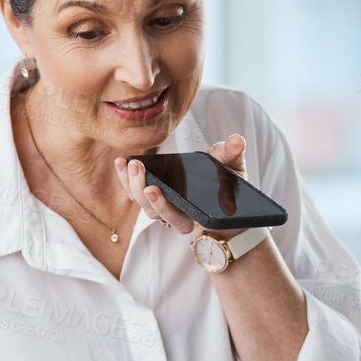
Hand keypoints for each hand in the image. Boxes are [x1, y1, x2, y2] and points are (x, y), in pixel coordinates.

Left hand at [118, 134, 249, 239]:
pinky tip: (122, 162)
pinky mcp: (153, 196)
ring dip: (133, 185)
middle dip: (143, 190)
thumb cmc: (228, 184)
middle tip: (138, 168)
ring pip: (143, 204)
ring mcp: (164, 206)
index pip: (179, 219)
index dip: (165, 206)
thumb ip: (233, 155)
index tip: (154, 189)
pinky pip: (136, 193)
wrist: (221, 196)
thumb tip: (238, 141)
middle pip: (155, 212)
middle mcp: (178, 214)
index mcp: (198, 214)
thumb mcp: (234, 168)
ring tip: (131, 163)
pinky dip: (126, 179)